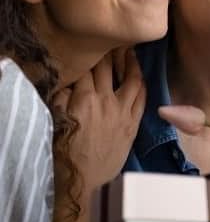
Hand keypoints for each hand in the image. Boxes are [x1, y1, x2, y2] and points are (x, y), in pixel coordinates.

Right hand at [53, 49, 144, 196]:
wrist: (84, 181)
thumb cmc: (66, 151)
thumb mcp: (55, 120)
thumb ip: (62, 97)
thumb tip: (69, 80)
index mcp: (84, 98)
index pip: (86, 68)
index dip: (87, 56)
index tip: (90, 46)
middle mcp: (106, 100)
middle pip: (108, 68)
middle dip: (109, 52)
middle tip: (112, 41)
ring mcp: (123, 111)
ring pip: (132, 79)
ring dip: (131, 63)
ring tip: (130, 52)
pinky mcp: (133, 123)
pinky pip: (142, 98)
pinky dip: (142, 85)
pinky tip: (140, 77)